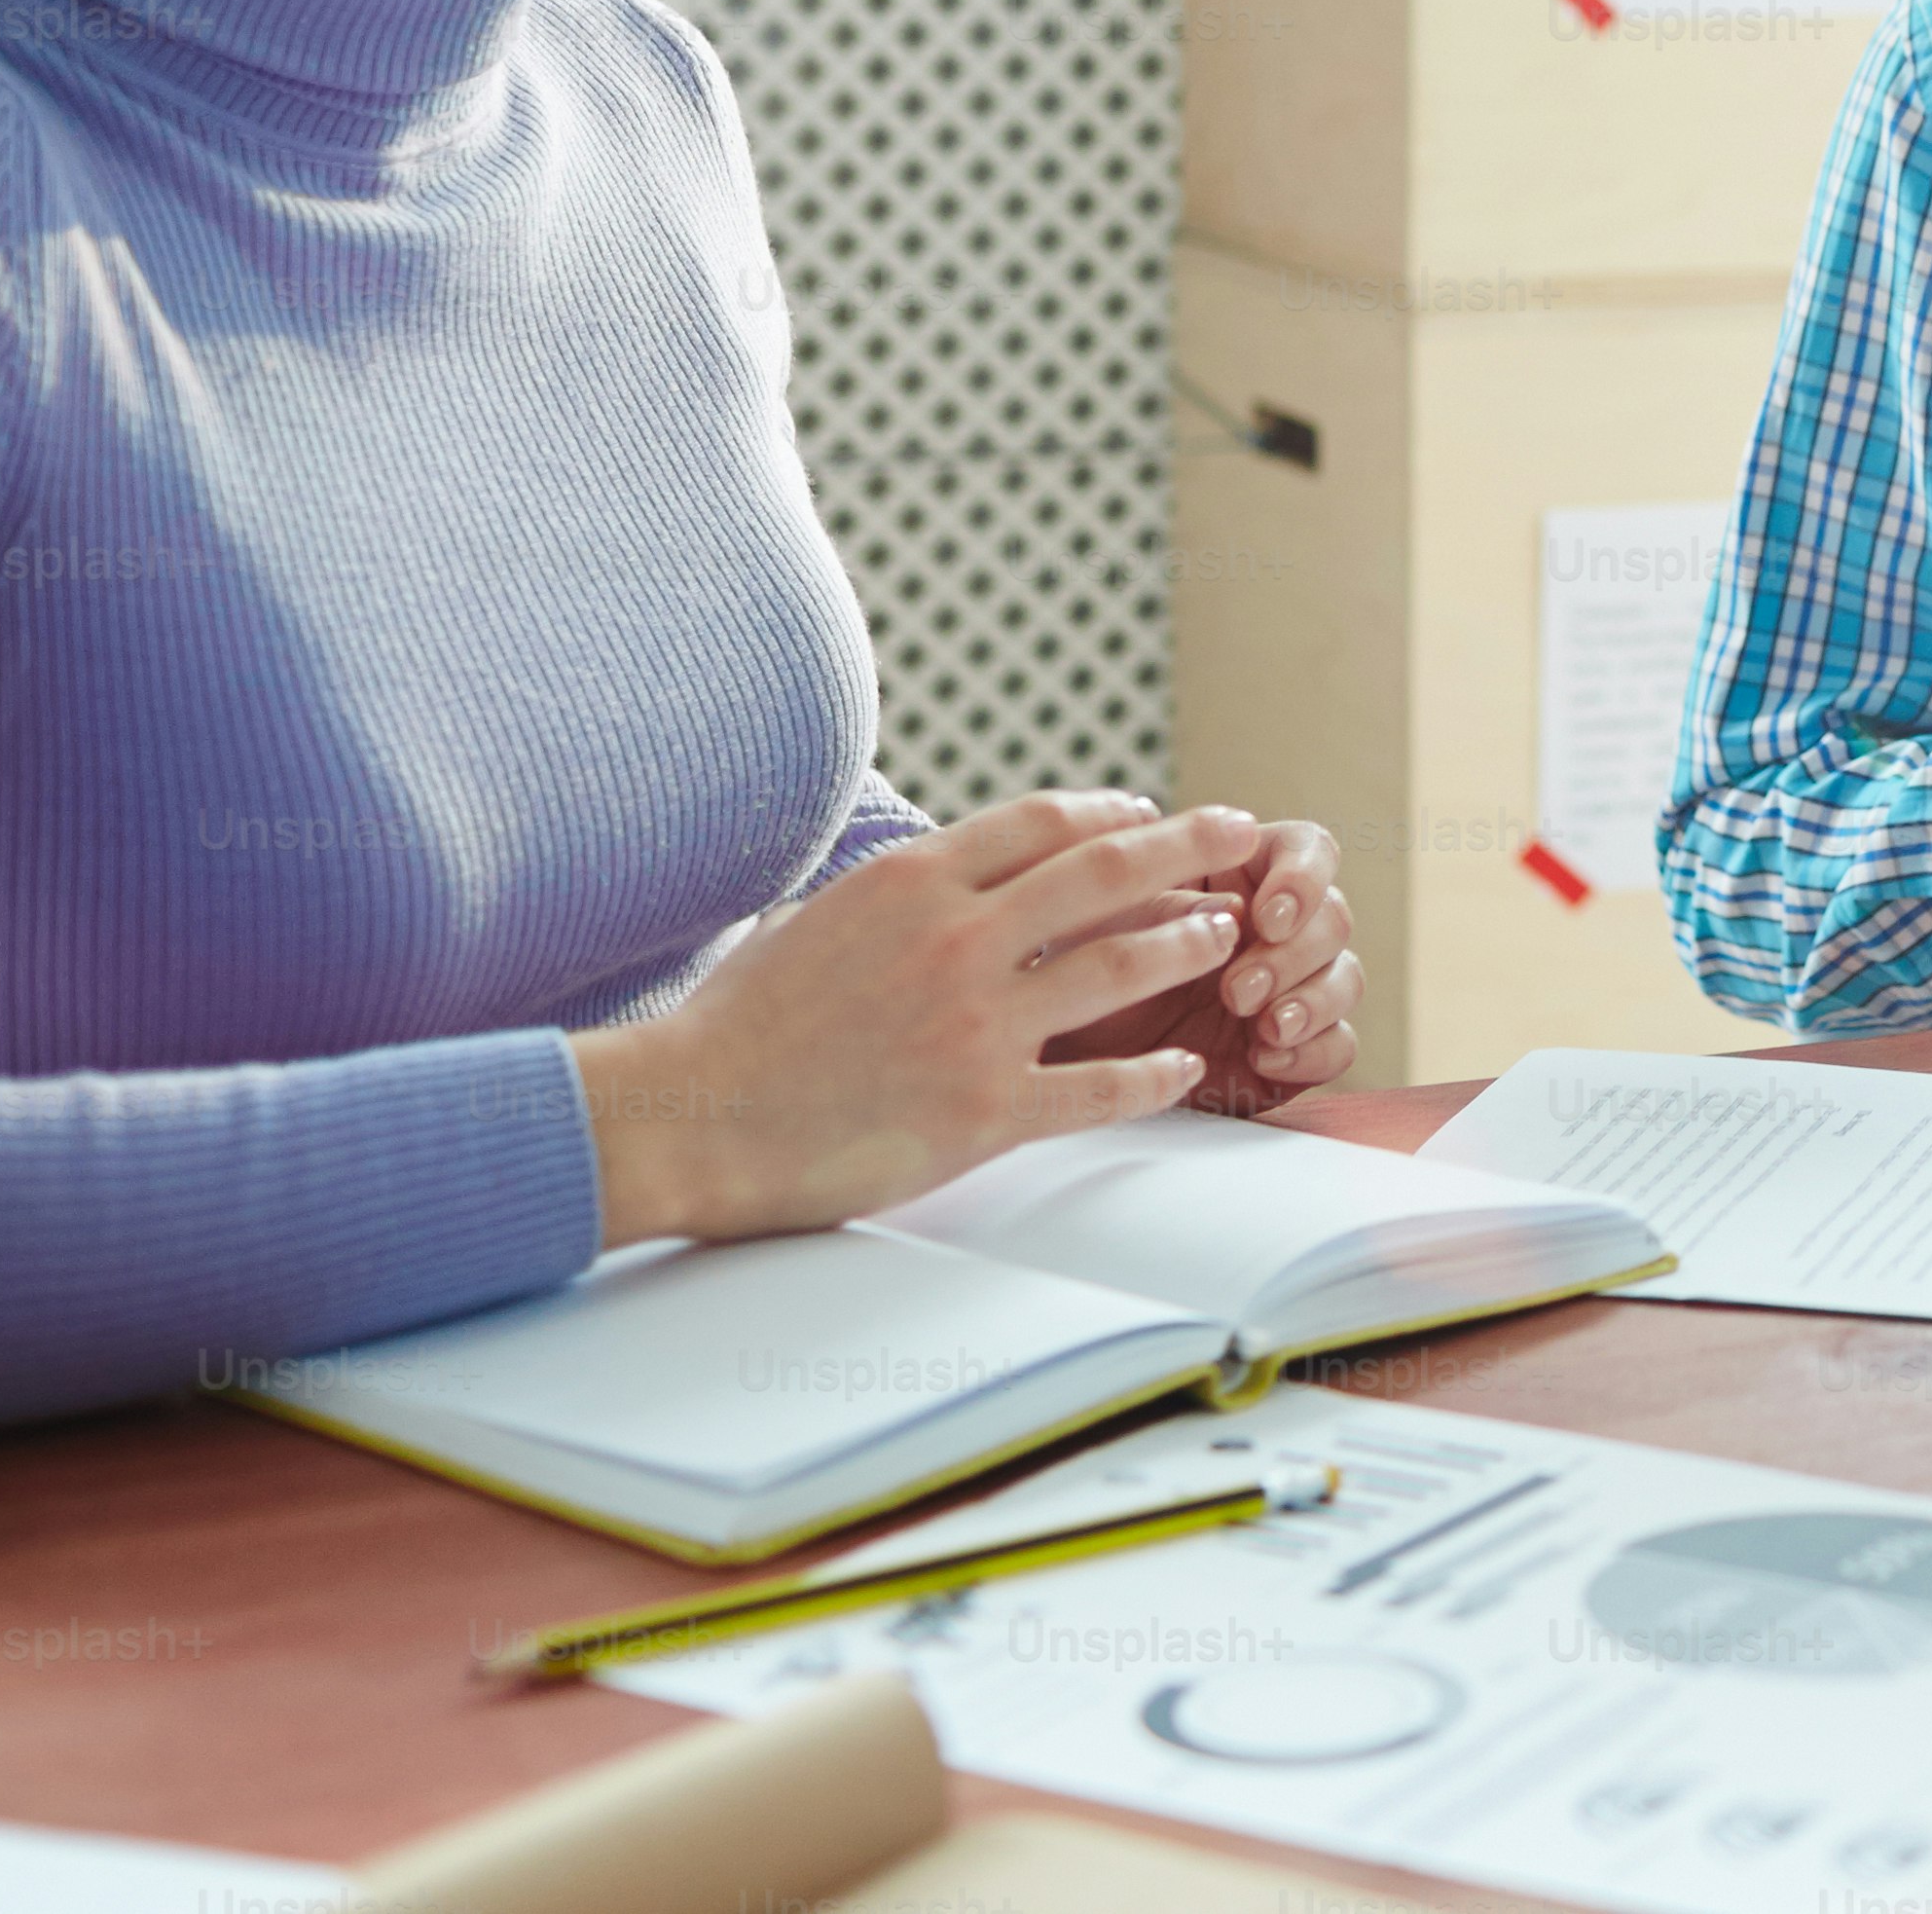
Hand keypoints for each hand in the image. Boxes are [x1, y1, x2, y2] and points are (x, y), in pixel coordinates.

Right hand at [570, 793, 1264, 1245]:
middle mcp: (955, 938)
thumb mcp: (809, 917)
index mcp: (911, 882)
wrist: (688, 1117)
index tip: (1149, 814)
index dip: (1111, 815)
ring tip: (1229, 934)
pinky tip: (1183, 1066)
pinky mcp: (983, 1109)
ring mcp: (975, 1023)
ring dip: (1188, 943)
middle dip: (1189, 846)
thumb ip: (889, 891)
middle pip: (1106, 871)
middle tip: (1244, 836)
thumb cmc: (733, 1026)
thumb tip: (935, 868)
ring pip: (1121, 966)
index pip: (1042, 822)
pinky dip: (1153, 1075)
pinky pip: (1099, 1086)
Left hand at [1038, 814, 1359, 1114]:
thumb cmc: (1074, 969)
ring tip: (1264, 1027)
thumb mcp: (1099, 922)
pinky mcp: (1293, 1049)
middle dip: (1293, 955)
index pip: (1308, 850)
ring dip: (1312, 1001)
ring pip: (1346, 978)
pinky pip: (1338, 1046)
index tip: (1267, 917)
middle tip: (1238, 991)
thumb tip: (1231, 908)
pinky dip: (1313, 1052)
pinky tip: (1267, 1059)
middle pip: (1334, 918)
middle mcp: (1275, 927)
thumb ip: (1162, 902)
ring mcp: (1289, 988)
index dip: (1304, 878)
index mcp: (1240, 874)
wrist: (1058, 1054)